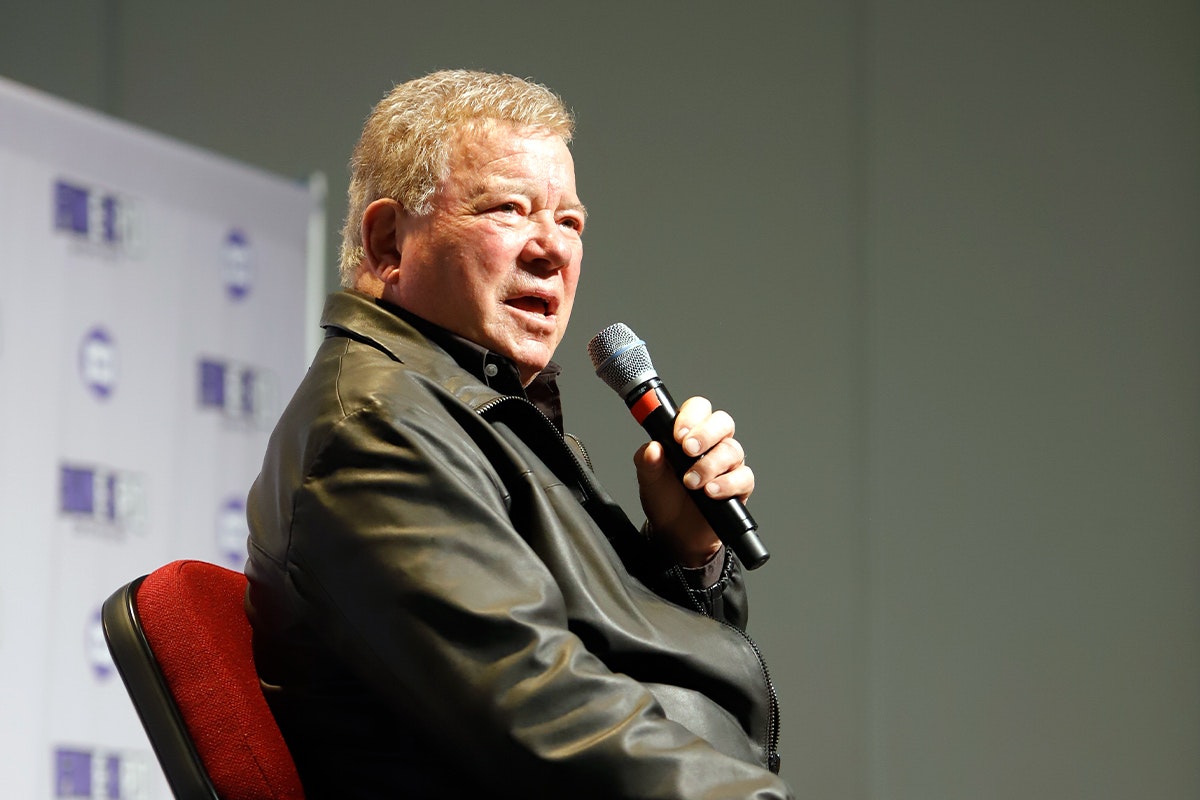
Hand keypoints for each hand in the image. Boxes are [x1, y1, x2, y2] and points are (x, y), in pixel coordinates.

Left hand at [633, 396, 754, 566]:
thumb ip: (646, 462)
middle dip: (705, 434)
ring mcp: (728, 463)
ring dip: (710, 465)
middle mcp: (713, 443)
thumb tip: (652, 448)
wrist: (676, 533)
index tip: (677, 434)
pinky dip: (726, 484)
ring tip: (691, 483)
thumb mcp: (648, 480)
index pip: (698, 409)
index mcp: (690, 433)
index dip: (691, 416)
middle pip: (722, 422)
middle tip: (687, 450)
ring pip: (732, 450)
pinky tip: (711, 492)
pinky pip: (743, 477)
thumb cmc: (664, 498)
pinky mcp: (740, 485)